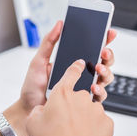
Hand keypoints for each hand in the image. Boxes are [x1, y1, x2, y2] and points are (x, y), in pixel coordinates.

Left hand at [4, 21, 115, 135]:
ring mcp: (85, 89)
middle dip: (108, 55)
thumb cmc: (32, 88)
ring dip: (106, 71)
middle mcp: (82, 75)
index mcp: (73, 63)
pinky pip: (99, 97)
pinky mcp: (85, 103)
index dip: (104, 40)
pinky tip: (93, 88)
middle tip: (103, 52)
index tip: (108, 32)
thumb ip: (49, 42)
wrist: (28, 110)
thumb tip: (59, 24)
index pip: (92, 48)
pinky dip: (100, 91)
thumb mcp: (38, 61)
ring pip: (105, 78)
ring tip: (99, 68)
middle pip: (104, 62)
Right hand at [26, 59, 113, 135]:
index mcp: (63, 94)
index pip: (71, 73)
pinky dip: (95, 130)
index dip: (75, 68)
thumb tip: (42, 110)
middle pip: (80, 97)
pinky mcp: (107, 122)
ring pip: (91, 111)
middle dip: (75, 108)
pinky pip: (100, 123)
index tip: (80, 64)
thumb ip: (38, 111)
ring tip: (75, 135)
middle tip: (66, 124)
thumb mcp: (33, 123)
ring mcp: (96, 109)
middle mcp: (82, 98)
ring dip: (85, 120)